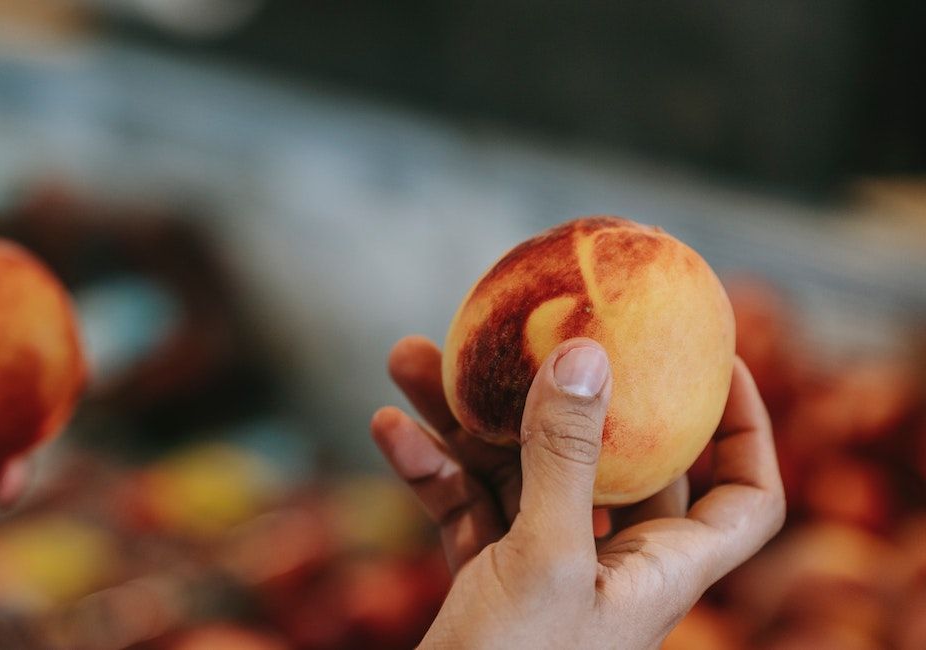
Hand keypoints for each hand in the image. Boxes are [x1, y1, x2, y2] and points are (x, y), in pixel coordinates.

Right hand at [371, 336, 784, 648]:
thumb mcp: (546, 562)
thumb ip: (567, 458)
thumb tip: (586, 355)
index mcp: (661, 568)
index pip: (743, 497)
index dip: (745, 427)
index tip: (713, 359)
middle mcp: (611, 563)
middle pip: (606, 457)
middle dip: (559, 390)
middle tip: (527, 329)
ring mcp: (545, 569)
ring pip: (517, 470)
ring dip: (465, 418)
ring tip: (414, 359)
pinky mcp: (486, 580)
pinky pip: (464, 505)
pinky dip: (428, 468)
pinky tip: (386, 430)